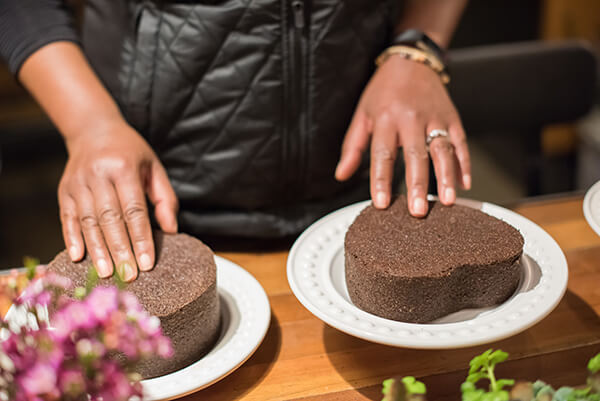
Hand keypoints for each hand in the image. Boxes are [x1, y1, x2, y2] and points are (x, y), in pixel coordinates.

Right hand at [58, 119, 177, 280]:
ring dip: (97, 250)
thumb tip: (171, 230)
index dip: (140, 238)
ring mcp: (78, 183)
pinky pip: (67, 218)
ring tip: (106, 273)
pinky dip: (72, 238)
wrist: (93, 130)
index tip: (146, 263)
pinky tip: (78, 257)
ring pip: (88, 221)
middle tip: (128, 276)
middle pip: (110, 218)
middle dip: (120, 250)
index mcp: (124, 168)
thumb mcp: (154, 168)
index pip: (134, 210)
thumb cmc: (130, 153)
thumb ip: (164, 199)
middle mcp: (99, 174)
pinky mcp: (64, 191)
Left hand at [335, 56, 470, 215]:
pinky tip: (465, 184)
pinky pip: (461, 142)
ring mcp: (435, 117)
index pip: (382, 154)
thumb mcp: (362, 114)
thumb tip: (341, 174)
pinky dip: (465, 164)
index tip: (381, 204)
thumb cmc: (383, 91)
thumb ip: (352, 146)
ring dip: (446, 176)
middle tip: (418, 210)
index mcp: (386, 118)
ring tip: (448, 200)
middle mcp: (411, 118)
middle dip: (417, 185)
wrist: (410, 60)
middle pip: (415, 155)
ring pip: (443, 149)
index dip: (381, 180)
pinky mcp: (452, 117)